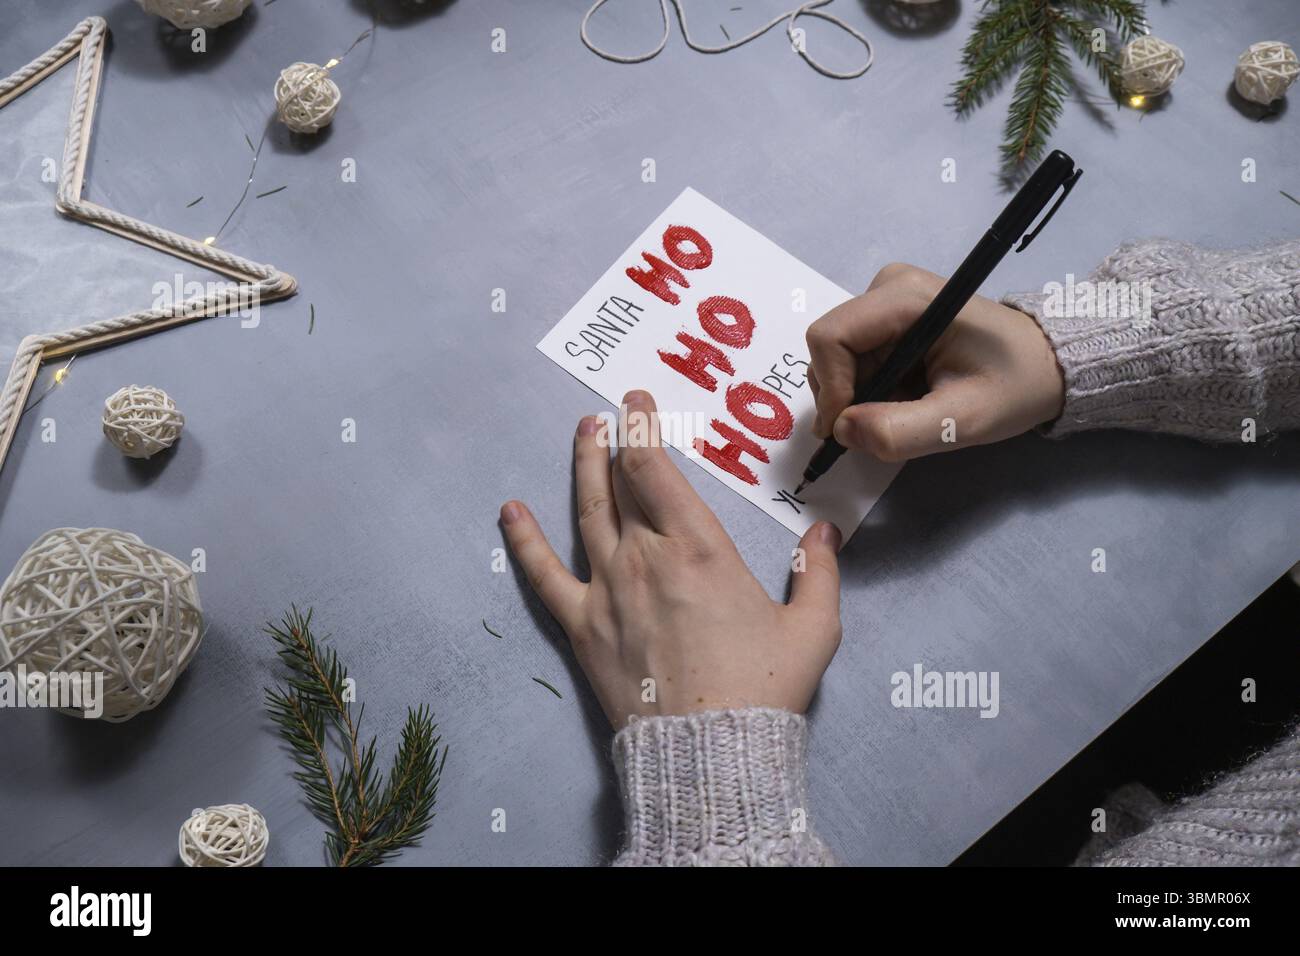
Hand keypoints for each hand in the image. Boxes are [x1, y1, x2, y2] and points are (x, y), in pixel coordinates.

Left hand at [500, 390, 842, 729]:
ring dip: (582, 468)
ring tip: (582, 434)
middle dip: (615, 440)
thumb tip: (824, 534)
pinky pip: (544, 575)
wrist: (710, 752)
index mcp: (699, 548)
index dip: (643, 427)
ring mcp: (608, 590)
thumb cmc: (764, 690)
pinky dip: (524, 541)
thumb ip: (818, 573)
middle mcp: (645, 557)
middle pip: (620, 482)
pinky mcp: (584, 627)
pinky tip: (510, 512)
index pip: (657, 468)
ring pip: (587, 512)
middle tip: (611, 414)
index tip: (637, 402)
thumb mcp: (814, 629)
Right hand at [806, 262, 1065, 460]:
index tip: (848, 430)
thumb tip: (841, 431)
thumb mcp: (962, 420)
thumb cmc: (1013, 385)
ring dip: (858, 398)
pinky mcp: (886, 318)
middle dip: (846, 397)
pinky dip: (868, 390)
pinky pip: (852, 361)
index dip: (830, 389)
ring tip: (906, 409)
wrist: (1044, 365)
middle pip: (828, 350)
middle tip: (885, 427)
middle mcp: (887, 287)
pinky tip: (905, 397)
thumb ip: (899, 432)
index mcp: (905, 297)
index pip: (829, 337)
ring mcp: (885, 301)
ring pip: (836, 361)